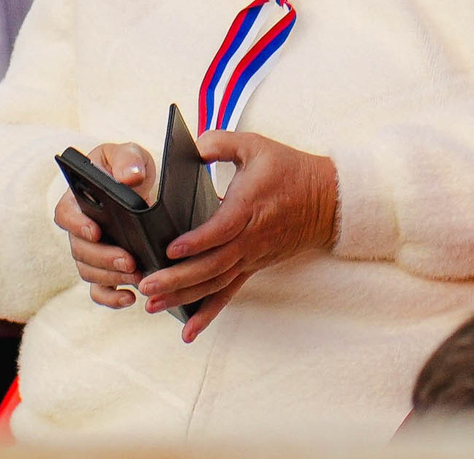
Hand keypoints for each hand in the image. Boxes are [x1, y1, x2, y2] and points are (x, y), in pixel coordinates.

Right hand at [52, 142, 154, 309]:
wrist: (140, 189)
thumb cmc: (127, 167)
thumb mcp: (130, 155)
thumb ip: (128, 160)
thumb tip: (130, 177)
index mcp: (76, 198)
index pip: (65, 214)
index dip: (77, 225)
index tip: (95, 230)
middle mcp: (79, 228)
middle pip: (80, 250)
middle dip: (104, 258)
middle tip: (130, 261)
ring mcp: (90, 251)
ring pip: (89, 272)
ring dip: (111, 277)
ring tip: (137, 276)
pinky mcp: (104, 270)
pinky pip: (99, 291)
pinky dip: (111, 298)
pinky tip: (130, 298)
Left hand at [136, 130, 338, 341]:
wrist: (326, 200)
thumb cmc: (288, 170)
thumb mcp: (255, 145)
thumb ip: (221, 142)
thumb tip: (193, 146)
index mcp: (249, 207)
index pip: (222, 229)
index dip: (197, 241)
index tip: (171, 248)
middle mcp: (249, 239)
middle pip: (212, 265)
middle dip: (177, 278)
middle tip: (147, 284)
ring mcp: (250, 257)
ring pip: (215, 283)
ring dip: (184, 298)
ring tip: (152, 305)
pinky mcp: (251, 266)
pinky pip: (228, 293)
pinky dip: (207, 313)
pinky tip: (188, 332)